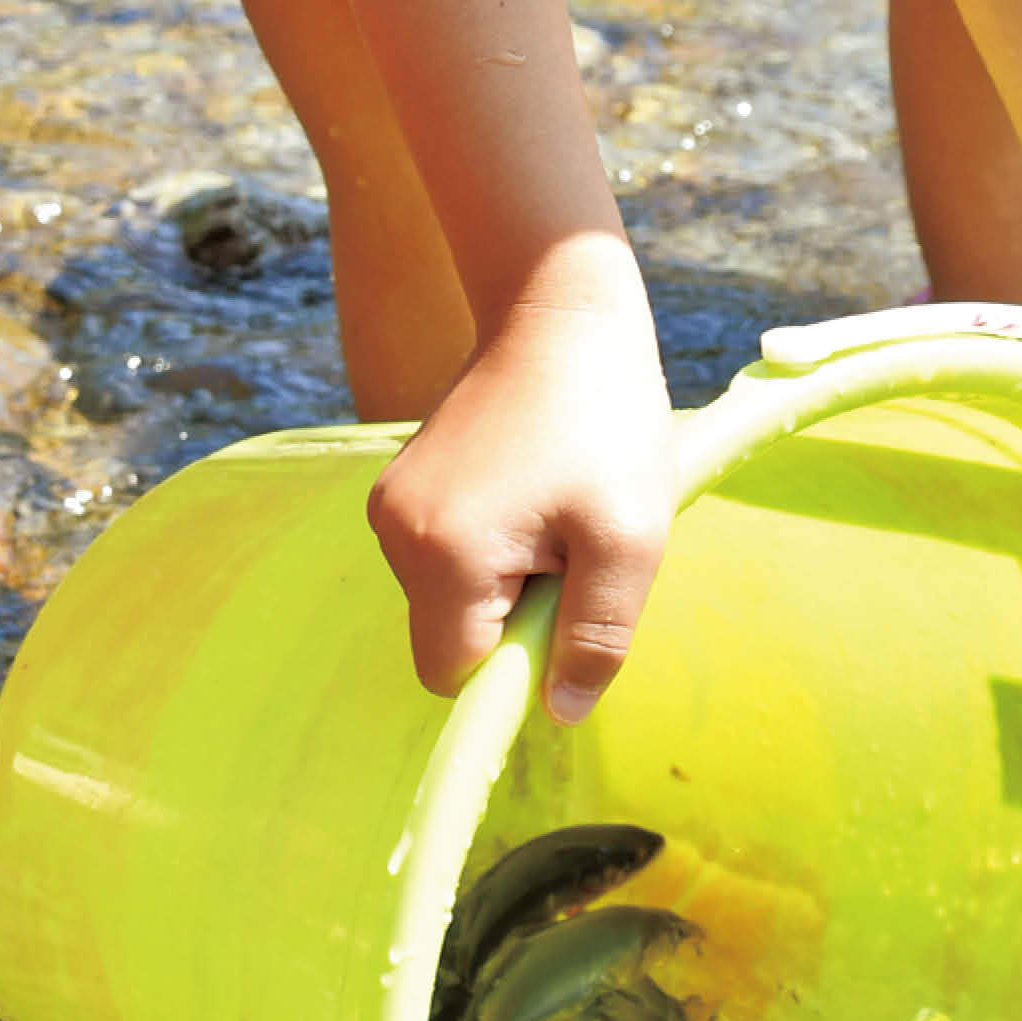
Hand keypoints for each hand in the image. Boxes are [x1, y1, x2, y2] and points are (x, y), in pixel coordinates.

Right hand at [366, 296, 676, 721]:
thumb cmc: (605, 419)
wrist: (561, 308)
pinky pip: (444, 557)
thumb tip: (560, 713)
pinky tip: (536, 494)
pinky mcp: (403, 483)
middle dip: (517, 619)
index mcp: (443, 554)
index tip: (569, 615)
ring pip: (449, 598)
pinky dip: (491, 548)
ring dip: (508, 581)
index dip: (518, 668)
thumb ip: (598, 637)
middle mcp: (395, 533)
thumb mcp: (630, 538)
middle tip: (575, 553)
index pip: (456, 676)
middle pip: (450, 638)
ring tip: (559, 513)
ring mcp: (391, 504)